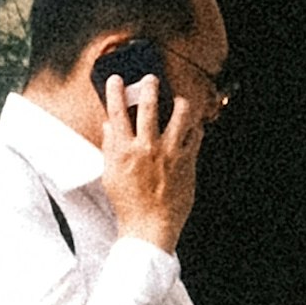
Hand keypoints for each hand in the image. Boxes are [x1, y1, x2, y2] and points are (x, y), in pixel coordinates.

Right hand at [96, 67, 202, 249]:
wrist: (150, 226)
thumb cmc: (128, 204)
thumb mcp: (110, 175)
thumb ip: (110, 147)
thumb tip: (109, 126)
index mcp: (124, 151)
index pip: (117, 113)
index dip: (115, 92)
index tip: (116, 80)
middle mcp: (147, 148)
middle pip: (148, 107)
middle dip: (148, 87)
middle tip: (150, 78)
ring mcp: (170, 154)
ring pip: (180, 116)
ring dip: (180, 104)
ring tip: (180, 101)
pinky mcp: (187, 162)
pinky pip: (196, 136)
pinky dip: (194, 128)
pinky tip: (192, 127)